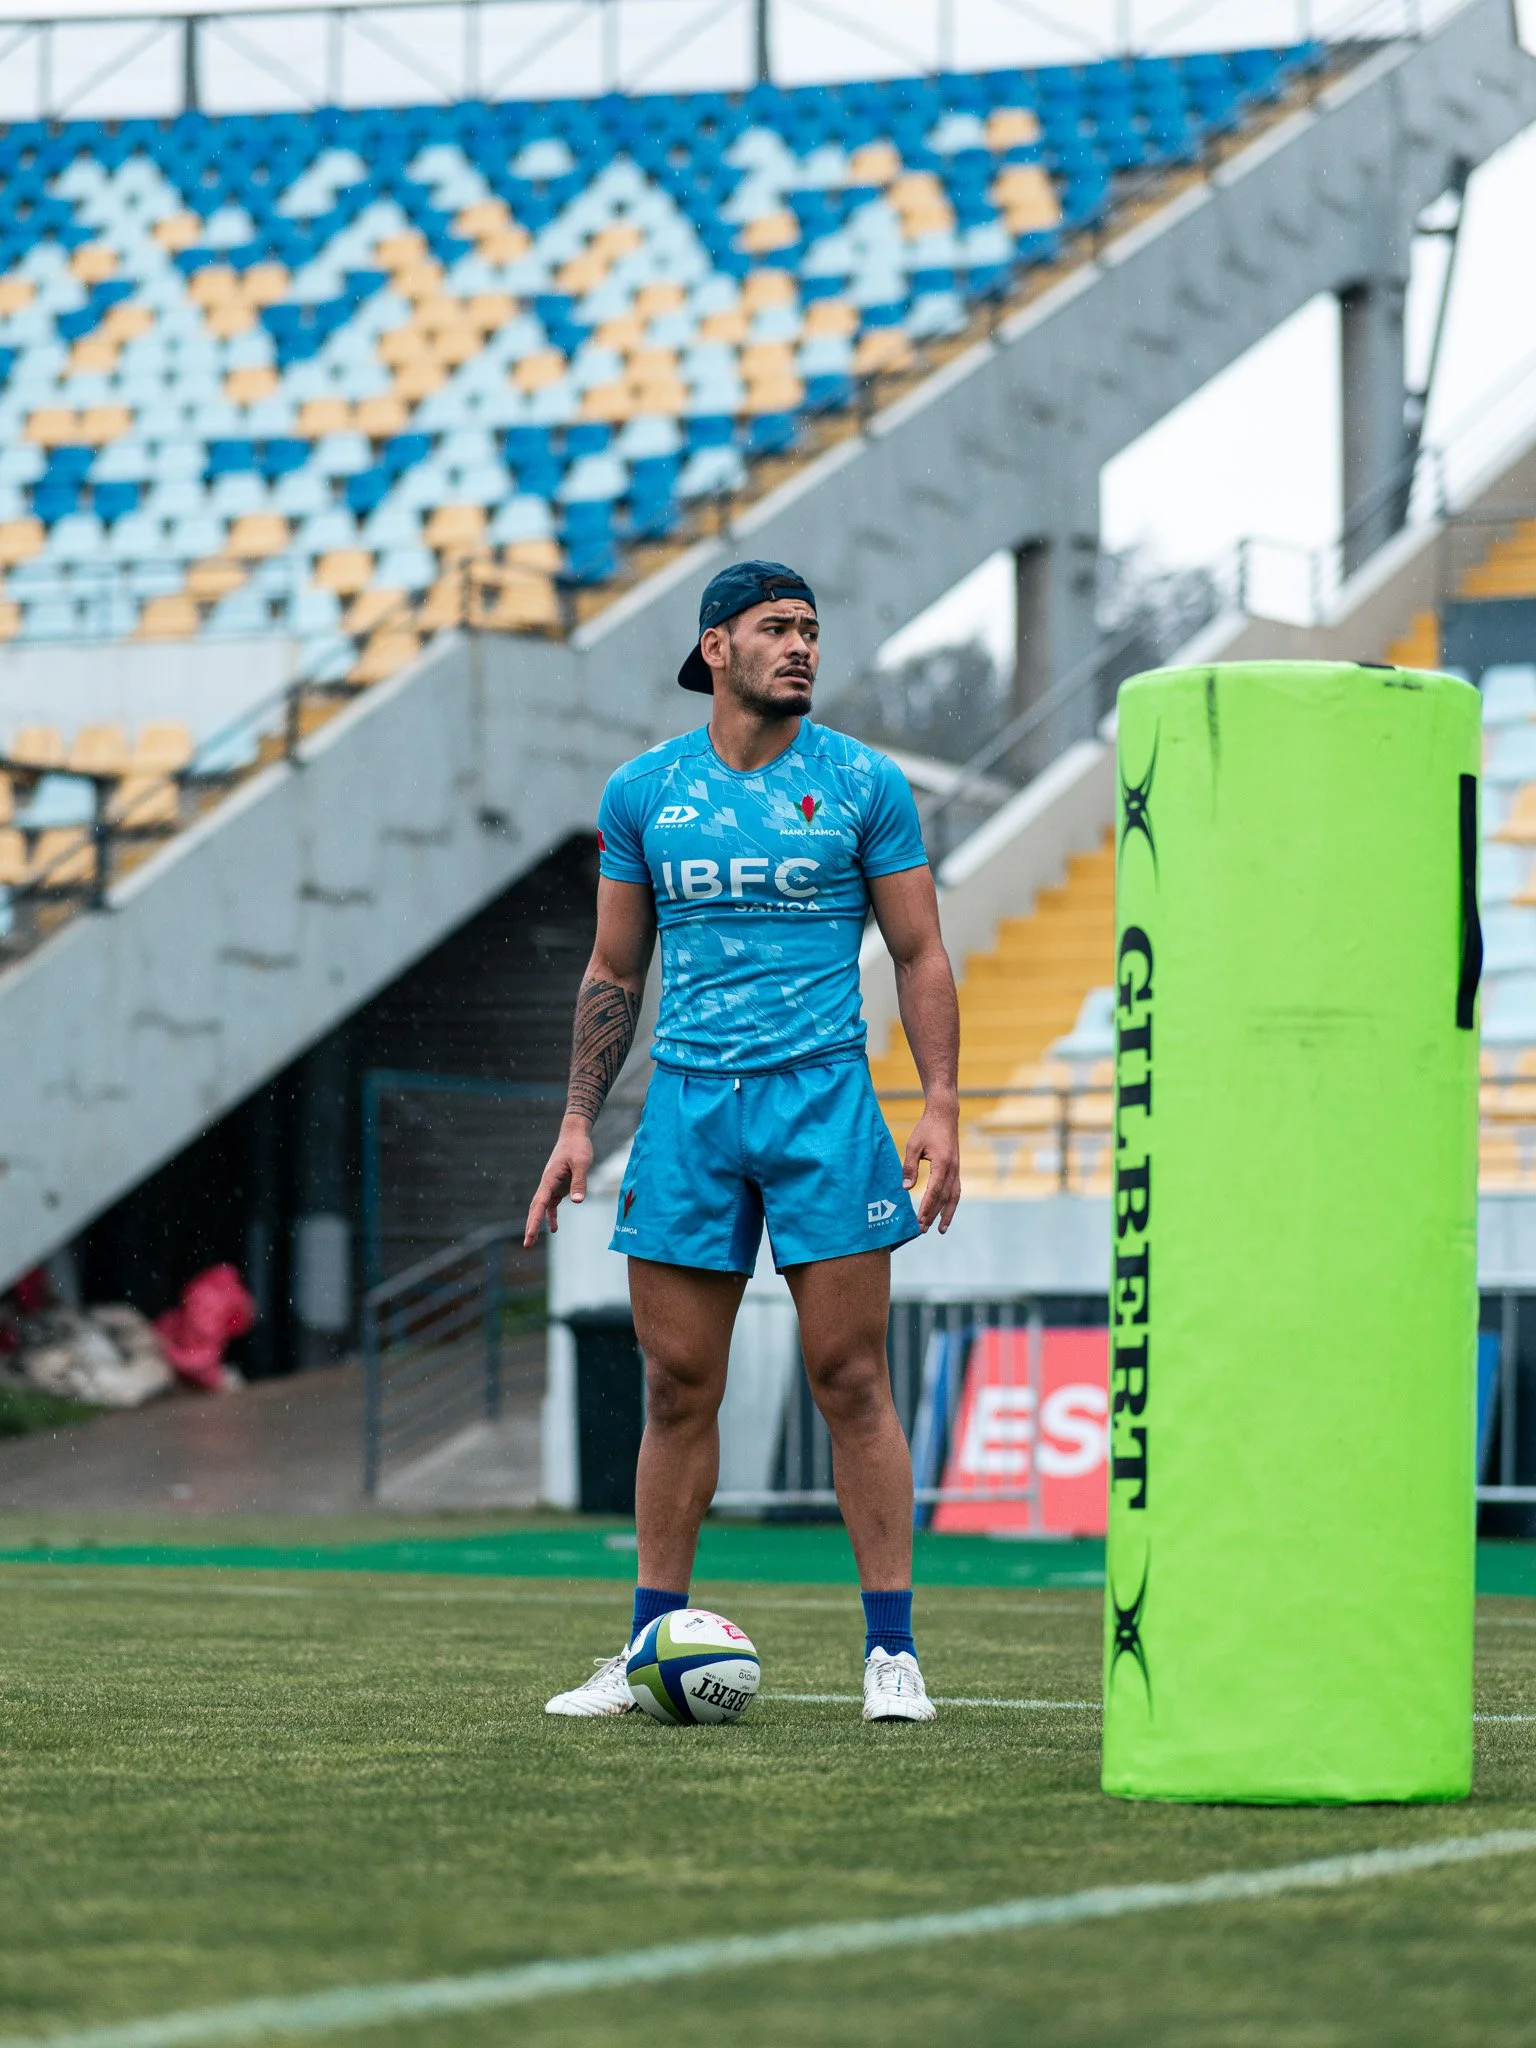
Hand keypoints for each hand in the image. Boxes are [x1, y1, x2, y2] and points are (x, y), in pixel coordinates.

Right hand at [523, 1117, 594, 1246]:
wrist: (575, 1135)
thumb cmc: (578, 1147)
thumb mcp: (582, 1164)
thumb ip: (580, 1182)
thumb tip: (577, 1202)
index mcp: (549, 1179)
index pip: (539, 1203)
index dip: (535, 1220)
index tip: (530, 1234)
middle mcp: (547, 1184)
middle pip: (535, 1209)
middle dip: (531, 1226)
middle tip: (527, 1245)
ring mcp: (552, 1186)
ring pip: (541, 1208)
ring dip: (537, 1224)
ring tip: (531, 1241)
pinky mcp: (559, 1186)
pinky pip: (552, 1205)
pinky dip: (552, 1216)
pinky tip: (555, 1229)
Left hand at [903, 1099, 960, 1233]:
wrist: (944, 1115)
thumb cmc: (927, 1129)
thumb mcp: (913, 1145)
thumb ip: (909, 1167)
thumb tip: (905, 1188)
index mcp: (943, 1164)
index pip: (934, 1191)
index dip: (926, 1207)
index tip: (919, 1220)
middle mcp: (953, 1170)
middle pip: (944, 1198)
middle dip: (933, 1215)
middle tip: (922, 1230)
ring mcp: (956, 1170)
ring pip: (953, 1197)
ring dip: (947, 1214)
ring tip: (940, 1229)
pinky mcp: (956, 1169)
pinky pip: (955, 1191)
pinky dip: (951, 1204)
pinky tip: (946, 1212)